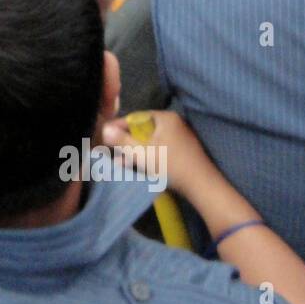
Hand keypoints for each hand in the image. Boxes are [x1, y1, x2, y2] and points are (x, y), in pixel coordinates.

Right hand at [100, 110, 218, 200]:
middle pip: (141, 129)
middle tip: (111, 153)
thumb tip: (103, 128)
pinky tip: (135, 166)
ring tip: (120, 163)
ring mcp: (178, 137)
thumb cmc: (170, 165)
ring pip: (148, 141)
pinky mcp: (180, 150)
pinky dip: (146, 156)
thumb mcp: (141, 152)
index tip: (103, 136)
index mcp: (164, 117)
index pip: (134, 117)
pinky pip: (157, 148)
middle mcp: (172, 123)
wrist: (201, 186)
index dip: (117, 127)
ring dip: (134, 151)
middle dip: (125, 142)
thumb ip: (121, 140)